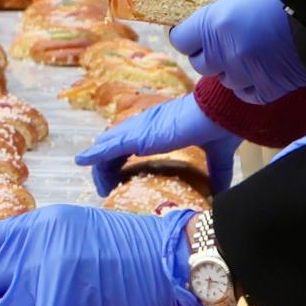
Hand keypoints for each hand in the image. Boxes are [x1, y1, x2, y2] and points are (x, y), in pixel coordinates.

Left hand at [77, 93, 238, 195]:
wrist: (222, 113)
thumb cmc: (221, 125)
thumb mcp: (217, 155)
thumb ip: (217, 172)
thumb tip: (221, 192)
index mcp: (159, 131)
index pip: (130, 146)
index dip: (121, 163)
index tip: (121, 182)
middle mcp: (143, 127)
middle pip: (114, 148)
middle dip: (106, 169)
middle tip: (107, 189)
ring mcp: (137, 129)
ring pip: (107, 149)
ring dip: (100, 169)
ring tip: (100, 187)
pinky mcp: (136, 135)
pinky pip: (108, 147)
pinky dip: (94, 155)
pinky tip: (83, 162)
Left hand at [167, 0, 305, 104]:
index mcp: (216, 23)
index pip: (180, 39)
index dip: (187, 31)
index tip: (197, 24)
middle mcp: (228, 54)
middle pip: (199, 63)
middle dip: (207, 50)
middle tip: (224, 36)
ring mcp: (250, 74)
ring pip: (223, 80)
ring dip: (229, 67)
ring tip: (246, 49)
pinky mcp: (273, 89)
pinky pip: (247, 94)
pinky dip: (249, 83)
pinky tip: (260, 67)